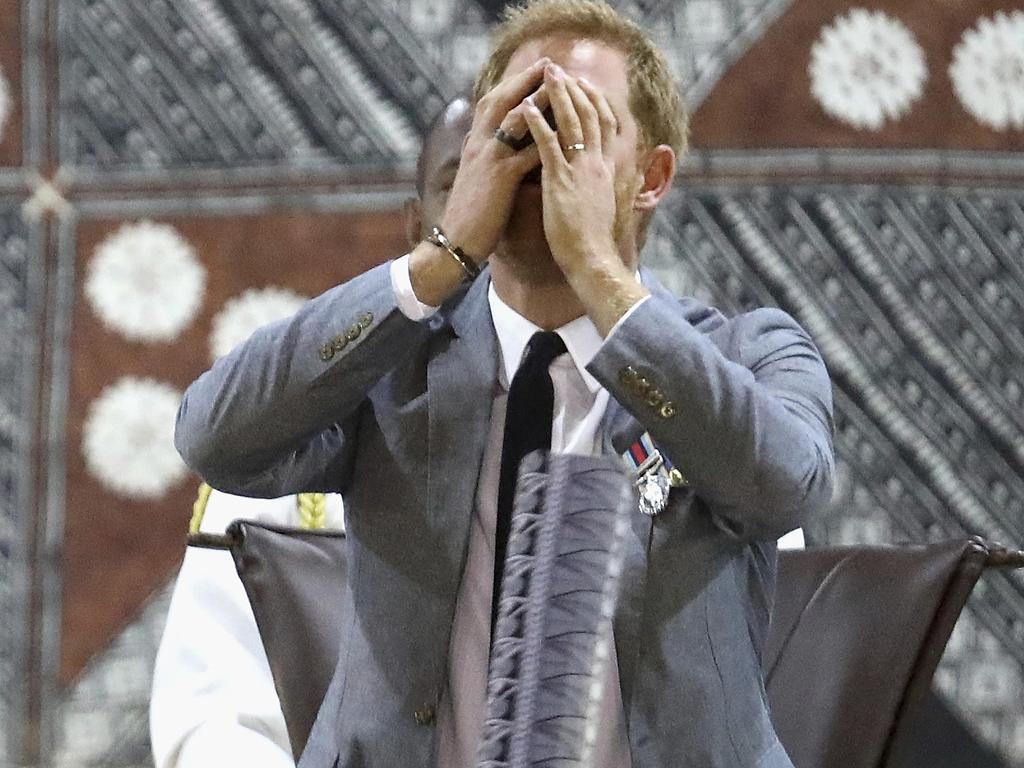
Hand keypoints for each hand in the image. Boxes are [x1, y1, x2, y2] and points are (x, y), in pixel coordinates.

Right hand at [437, 58, 550, 261]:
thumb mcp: (476, 177)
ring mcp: (489, 158)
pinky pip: (527, 152)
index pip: (493, 102)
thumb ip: (486, 156)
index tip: (533, 71)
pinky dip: (546, 141)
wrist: (454, 241)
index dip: (513, 84)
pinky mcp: (500, 177)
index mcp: (474, 142)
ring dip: (539, 101)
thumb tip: (502, 144)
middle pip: (502, 99)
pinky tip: (565, 134)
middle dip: (526, 79)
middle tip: (550, 64)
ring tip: (561, 87)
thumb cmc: (470, 214)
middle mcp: (479, 143)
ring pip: (516, 119)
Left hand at [522, 64, 619, 275]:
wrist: (592, 259)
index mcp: (606, 170)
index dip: (596, 102)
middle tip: (561, 70)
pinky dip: (538, 124)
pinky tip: (527, 108)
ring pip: (571, 123)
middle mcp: (596, 165)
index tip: (585, 85)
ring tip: (546, 75)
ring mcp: (579, 171)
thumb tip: (603, 180)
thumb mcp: (603, 205)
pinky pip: (548, 146)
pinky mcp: (560, 182)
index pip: (606, 126)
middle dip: (576, 89)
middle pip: (590, 116)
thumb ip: (602, 187)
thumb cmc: (593, 240)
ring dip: (558, 96)